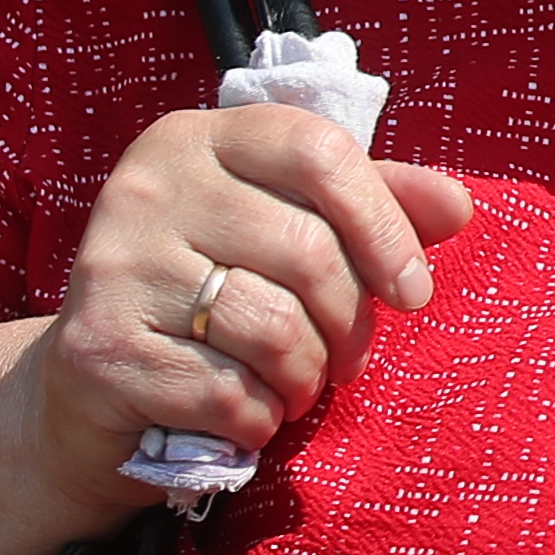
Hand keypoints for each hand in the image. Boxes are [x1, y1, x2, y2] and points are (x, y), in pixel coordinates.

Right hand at [0, 106, 474, 554]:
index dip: (384, 225)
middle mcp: (146, 189)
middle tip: (350, 358)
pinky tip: (253, 415)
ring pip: (271, 326)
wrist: (97, 379)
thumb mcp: (293, 222)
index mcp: (200, 138)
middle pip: (306, 249)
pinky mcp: (97, 348)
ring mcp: (113, 267)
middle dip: (350, 320)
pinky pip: (223, 391)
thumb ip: (375, 201)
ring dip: (307, 376)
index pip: (319, 152)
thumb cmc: (216, 285)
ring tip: (302, 384)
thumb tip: (457, 208)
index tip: (415, 290)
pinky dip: (259, 416)